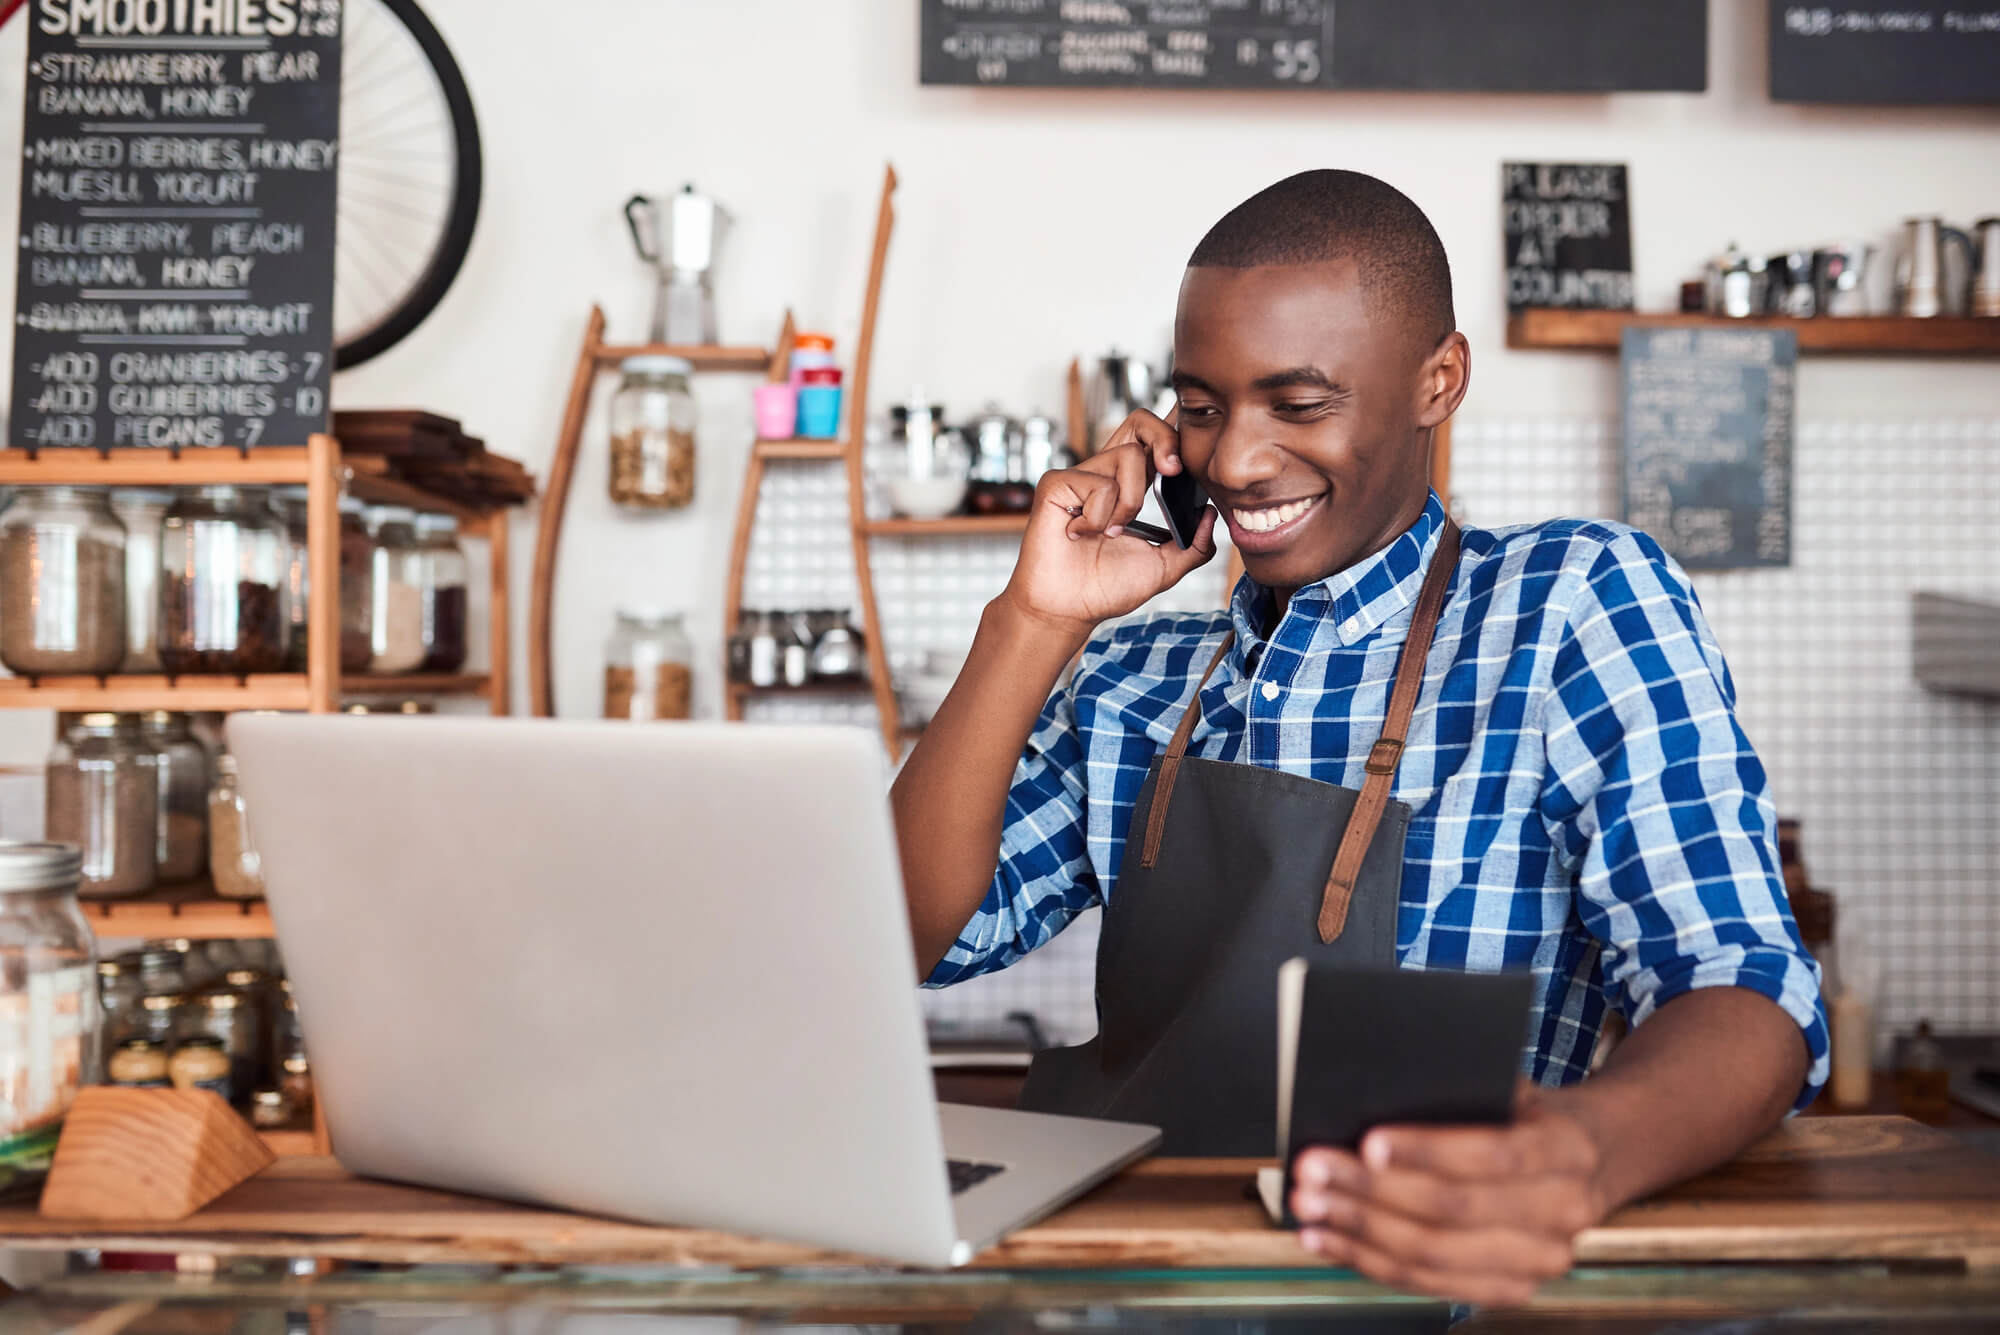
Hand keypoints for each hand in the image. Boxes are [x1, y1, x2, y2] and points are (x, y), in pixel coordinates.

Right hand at [999, 409, 1217, 636]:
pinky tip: (1079, 534)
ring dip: (1129, 504)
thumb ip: (1193, 546)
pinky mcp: (1057, 483)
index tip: (1190, 458)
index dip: (1175, 432)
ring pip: (1128, 457)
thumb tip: (1210, 514)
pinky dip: (1098, 516)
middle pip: (1140, 421)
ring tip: (1109, 534)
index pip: (1154, 440)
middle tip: (1172, 471)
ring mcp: (1080, 475)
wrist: (1067, 610)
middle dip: (1165, 439)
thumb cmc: (1105, 588)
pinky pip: (1099, 484)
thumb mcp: (1163, 568)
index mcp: (1130, 485)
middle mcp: (1105, 473)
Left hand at [1288, 1084, 1606, 1306]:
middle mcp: (1562, 1213)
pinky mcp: (1510, 1289)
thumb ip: (1463, 1090)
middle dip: (1373, 1192)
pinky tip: (1329, 1238)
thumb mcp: (1511, 1086)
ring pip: (1434, 1254)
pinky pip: (1428, 1283)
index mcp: (1567, 1152)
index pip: (1492, 1155)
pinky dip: (1369, 1260)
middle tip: (1315, 1170)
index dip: (1427, 1151)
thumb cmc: (1529, 1112)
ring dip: (1360, 1231)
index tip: (1368, 1142)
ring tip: (1310, 1205)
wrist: (1590, 1156)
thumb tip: (1379, 1091)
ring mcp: (1539, 1261)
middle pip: (1453, 1212)